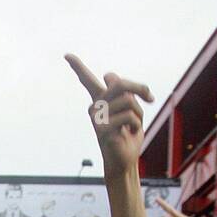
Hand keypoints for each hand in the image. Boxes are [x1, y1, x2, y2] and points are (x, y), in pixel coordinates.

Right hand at [66, 53, 154, 174]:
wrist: (125, 160)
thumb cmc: (128, 134)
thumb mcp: (131, 108)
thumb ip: (125, 91)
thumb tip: (108, 75)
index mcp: (100, 99)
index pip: (87, 80)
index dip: (77, 66)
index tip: (66, 55)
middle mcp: (95, 107)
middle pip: (120, 83)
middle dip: (140, 89)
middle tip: (150, 98)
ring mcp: (96, 118)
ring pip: (127, 101)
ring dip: (139, 113)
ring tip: (134, 126)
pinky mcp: (101, 129)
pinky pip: (127, 116)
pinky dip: (135, 124)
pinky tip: (129, 133)